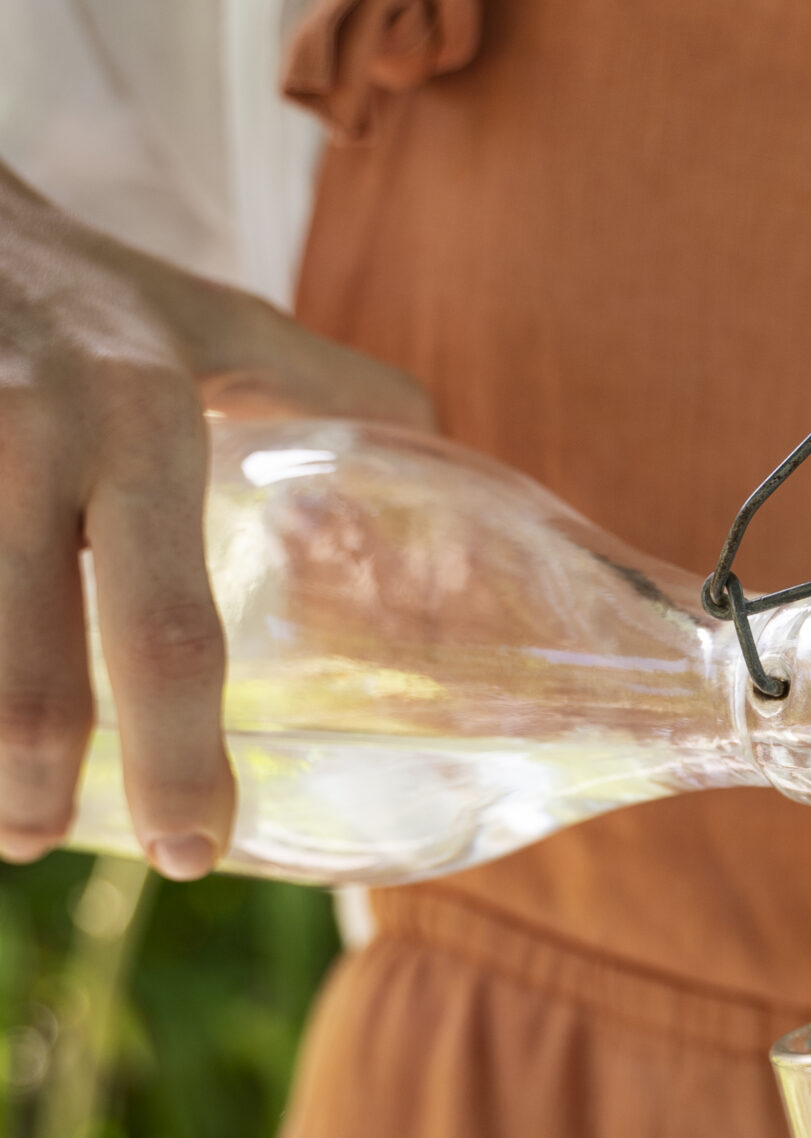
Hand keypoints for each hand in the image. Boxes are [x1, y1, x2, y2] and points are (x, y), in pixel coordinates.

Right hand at [0, 165, 432, 875]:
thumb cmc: (94, 288)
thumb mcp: (219, 321)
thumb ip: (333, 388)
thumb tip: (442, 467)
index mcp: (144, 422)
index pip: (168, 629)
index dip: (178, 756)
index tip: (194, 848)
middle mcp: (32, 441)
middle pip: (30, 675)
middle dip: (34, 784)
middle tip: (43, 841)